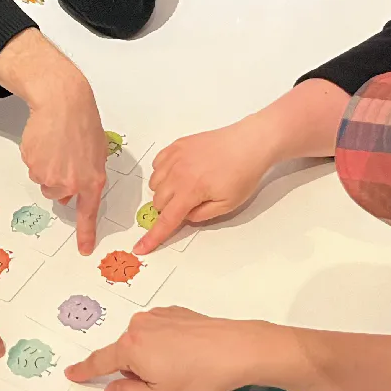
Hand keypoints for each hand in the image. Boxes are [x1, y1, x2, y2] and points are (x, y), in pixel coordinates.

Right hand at [0, 30, 108, 251]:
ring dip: (48, 168)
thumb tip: (81, 188)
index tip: (84, 250)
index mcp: (92, 180)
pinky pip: (33, 167)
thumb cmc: (83, 122)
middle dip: (60, 181)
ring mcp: (49, 174)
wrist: (62, 102)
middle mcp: (70, 182)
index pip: (88, 213)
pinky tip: (45, 141)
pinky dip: (37, 157)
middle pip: (59, 195)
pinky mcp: (32, 164)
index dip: (86, 234)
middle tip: (65, 158)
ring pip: (44, 181)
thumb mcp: (98, 151)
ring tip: (56, 146)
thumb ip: (90, 174)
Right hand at [67, 306, 272, 390]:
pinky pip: (162, 332)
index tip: (72, 373)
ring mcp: (161, 316)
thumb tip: (113, 389)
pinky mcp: (179, 313)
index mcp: (130, 347)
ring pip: (145, 341)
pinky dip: (168, 345)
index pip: (100, 362)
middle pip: (126, 353)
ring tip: (182, 372)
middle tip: (163, 386)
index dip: (85, 371)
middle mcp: (140, 325)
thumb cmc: (198, 379)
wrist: (237, 350)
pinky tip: (190, 356)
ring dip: (153, 357)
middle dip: (136, 370)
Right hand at [135, 118, 273, 253]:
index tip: (140, 247)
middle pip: (157, 201)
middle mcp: (178, 172)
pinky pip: (156, 164)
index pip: (166, 219)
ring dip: (164, 191)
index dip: (152, 236)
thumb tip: (185, 216)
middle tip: (190, 203)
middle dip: (168, 208)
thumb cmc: (243, 172)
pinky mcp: (177, 145)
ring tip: (187, 186)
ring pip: (154, 183)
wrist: (250, 143)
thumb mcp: (227, 205)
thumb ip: (202, 216)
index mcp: (190, 190)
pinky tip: (180, 172)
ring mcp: (175, 157)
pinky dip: (163, 172)